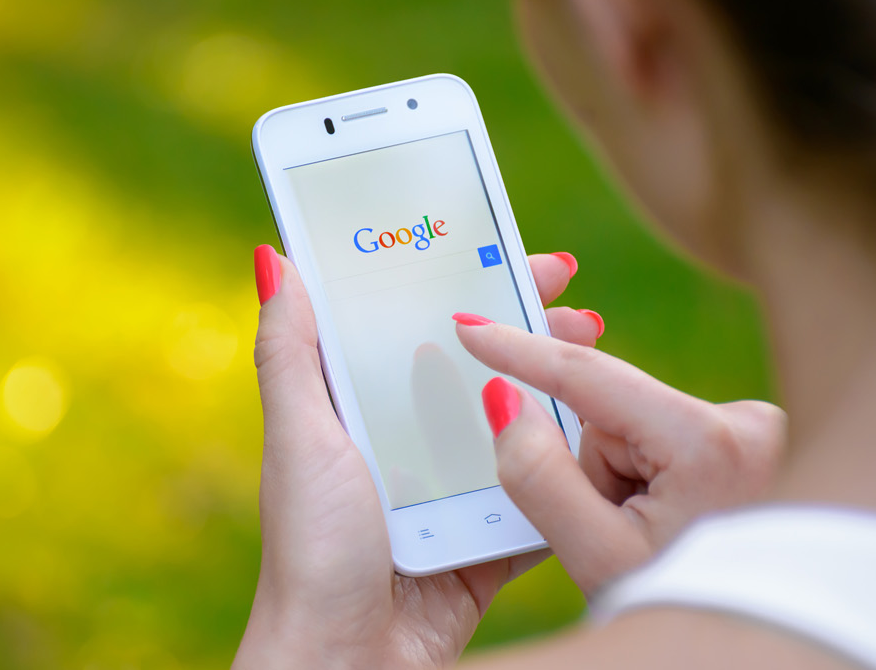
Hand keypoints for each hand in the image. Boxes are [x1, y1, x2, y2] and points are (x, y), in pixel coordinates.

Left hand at [235, 248, 600, 669]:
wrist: (347, 661)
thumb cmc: (312, 548)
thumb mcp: (300, 438)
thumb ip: (290, 354)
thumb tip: (272, 258)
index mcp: (358, 407)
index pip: (411, 324)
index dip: (457, 282)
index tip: (506, 247)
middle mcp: (405, 440)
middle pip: (475, 368)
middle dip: (526, 330)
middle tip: (576, 305)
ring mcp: (449, 489)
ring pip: (512, 425)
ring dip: (557, 392)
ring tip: (600, 358)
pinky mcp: (484, 538)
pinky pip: (534, 494)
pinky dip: (565, 468)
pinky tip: (603, 437)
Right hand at [455, 320, 785, 596]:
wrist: (754, 636)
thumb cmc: (678, 605)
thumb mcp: (596, 556)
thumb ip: (541, 475)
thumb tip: (504, 398)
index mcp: (708, 442)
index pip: (589, 378)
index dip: (520, 351)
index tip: (470, 326)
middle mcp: (742, 421)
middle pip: (607, 411)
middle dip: (590, 462)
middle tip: (608, 525)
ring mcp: (747, 430)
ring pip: (627, 427)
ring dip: (615, 474)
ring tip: (642, 535)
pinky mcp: (741, 440)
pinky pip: (653, 436)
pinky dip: (640, 474)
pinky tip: (662, 520)